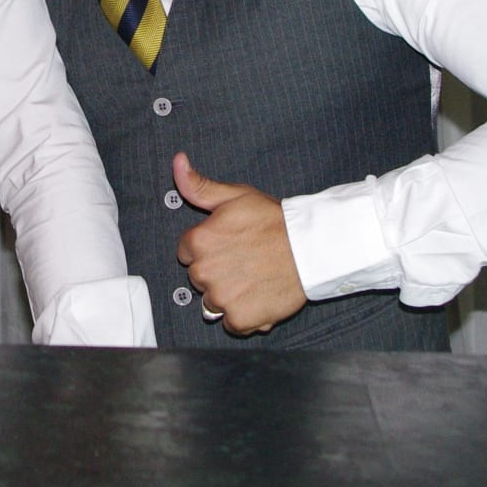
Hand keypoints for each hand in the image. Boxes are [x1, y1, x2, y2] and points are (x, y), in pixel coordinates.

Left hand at [172, 152, 303, 336]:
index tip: (228, 245)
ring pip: (213, 302)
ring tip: (254, 279)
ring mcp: (221, 298)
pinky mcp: (239, 319)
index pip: (186, 252)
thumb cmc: (275, 222)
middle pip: (198, 278)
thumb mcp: (236, 196)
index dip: (208, 248)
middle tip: (244, 260)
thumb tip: (177, 163)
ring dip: (229, 295)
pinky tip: (259, 297)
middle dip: (216, 272)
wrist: (310, 248)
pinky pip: (231, 323)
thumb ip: (200, 186)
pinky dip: (244, 315)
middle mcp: (204, 271)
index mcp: (199, 241)